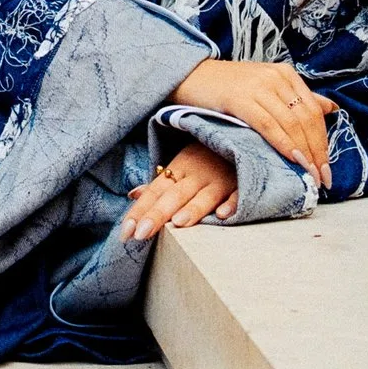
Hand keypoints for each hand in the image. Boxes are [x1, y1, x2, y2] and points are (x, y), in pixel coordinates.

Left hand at [118, 141, 236, 241]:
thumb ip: (158, 185)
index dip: (139, 211)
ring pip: (205, 195)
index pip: (154, 191)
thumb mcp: (180, 166)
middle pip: (174, 195)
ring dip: (192, 208)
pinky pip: (238, 193)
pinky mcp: (242, 183)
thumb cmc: (204, 157)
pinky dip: (231, 203)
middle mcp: (197, 174)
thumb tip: (133, 195)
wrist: (238, 134)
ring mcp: (220, 179)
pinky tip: (222, 214)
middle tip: (140, 234)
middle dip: (157, 214)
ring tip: (177, 223)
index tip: (125, 233)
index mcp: (178, 169)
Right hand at [171, 57, 337, 188]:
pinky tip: (291, 159)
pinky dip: (283, 144)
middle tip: (323, 178)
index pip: (314, 112)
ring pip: (291, 124)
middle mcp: (276, 77)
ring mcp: (259, 86)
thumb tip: (330, 108)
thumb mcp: (266, 87)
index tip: (327, 167)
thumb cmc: (228, 86)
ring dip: (304, 153)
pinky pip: (268, 125)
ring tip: (310, 175)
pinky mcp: (240, 98)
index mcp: (286, 74)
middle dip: (318, 152)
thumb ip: (297, 98)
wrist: (190, 76)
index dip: (324, 142)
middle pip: (306, 119)